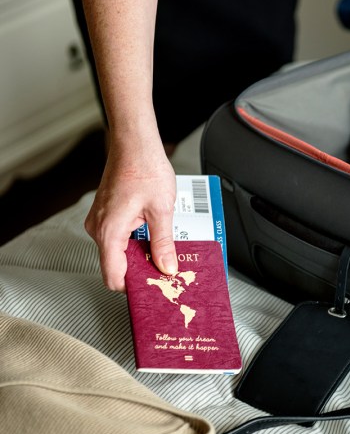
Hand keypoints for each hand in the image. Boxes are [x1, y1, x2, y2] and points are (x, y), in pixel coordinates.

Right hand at [85, 129, 176, 291]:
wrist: (134, 143)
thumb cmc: (145, 168)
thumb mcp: (162, 210)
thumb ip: (163, 243)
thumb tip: (166, 267)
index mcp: (110, 230)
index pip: (114, 276)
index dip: (133, 288)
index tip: (152, 290)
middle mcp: (99, 228)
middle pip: (117, 266)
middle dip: (141, 271)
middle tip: (166, 272)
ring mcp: (100, 221)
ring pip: (119, 252)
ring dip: (140, 255)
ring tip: (164, 252)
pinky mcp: (106, 215)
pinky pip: (119, 238)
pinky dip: (136, 242)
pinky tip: (155, 236)